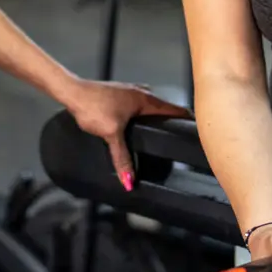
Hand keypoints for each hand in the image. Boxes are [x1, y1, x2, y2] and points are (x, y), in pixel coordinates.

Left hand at [59, 77, 189, 190]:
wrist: (72, 92)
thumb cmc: (92, 107)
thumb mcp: (111, 134)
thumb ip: (122, 158)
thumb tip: (130, 180)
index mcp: (145, 100)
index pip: (175, 109)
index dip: (187, 119)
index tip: (199, 129)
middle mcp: (141, 93)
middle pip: (164, 107)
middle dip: (173, 120)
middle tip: (182, 134)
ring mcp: (129, 92)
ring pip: (150, 105)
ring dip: (158, 115)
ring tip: (163, 130)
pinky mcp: (118, 94)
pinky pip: (138, 104)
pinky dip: (143, 113)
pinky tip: (137, 123)